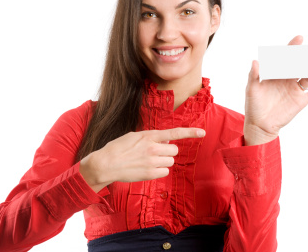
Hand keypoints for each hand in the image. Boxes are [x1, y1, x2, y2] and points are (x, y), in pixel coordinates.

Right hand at [80, 128, 204, 190]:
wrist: (105, 164)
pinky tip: (147, 168)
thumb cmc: (118, 148)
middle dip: (167, 151)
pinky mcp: (150, 174)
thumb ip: (151, 137)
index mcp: (149, 136)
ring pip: (170, 161)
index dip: (190, 132)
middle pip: (174, 150)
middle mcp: (153, 148)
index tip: (202, 132)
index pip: (174, 133)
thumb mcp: (134, 136)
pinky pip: (165, 172)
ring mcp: (152, 162)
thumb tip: (167, 141)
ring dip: (163, 161)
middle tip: (154, 152)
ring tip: (147, 161)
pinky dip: (159, 171)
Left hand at [244, 35, 307, 144]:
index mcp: (276, 73)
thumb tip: (255, 61)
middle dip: (307, 57)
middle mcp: (287, 79)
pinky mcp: (301, 100)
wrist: (260, 124)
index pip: (286, 58)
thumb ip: (254, 75)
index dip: (292, 48)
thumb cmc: (254, 105)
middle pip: (300, 65)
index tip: (299, 38)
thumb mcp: (252, 88)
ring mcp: (295, 89)